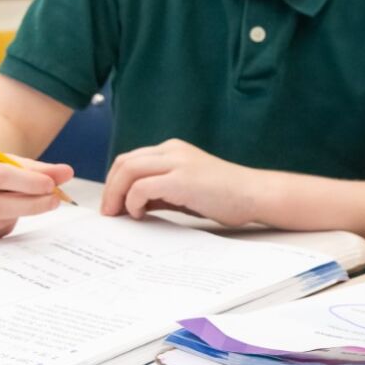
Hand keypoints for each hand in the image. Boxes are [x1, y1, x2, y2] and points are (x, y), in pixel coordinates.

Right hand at [0, 150, 71, 248]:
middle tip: (55, 200)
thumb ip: (35, 168)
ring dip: (19, 213)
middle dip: (31, 203)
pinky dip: (7, 224)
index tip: (51, 185)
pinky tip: (4, 215)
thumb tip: (67, 173)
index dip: (26, 181)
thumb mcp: (1, 162)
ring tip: (21, 201)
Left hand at [100, 139, 257, 226]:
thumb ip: (160, 191)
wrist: (254, 194)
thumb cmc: (226, 195)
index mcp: (174, 149)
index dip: (115, 182)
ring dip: (116, 195)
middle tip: (109, 211)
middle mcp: (173, 150)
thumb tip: (133, 204)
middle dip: (110, 188)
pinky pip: (141, 187)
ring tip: (118, 214)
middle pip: (124, 163)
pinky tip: (140, 214)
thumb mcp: (186, 188)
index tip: (114, 203)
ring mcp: (177, 163)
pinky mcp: (181, 179)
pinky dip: (133, 202)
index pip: (131, 159)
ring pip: (128, 171)